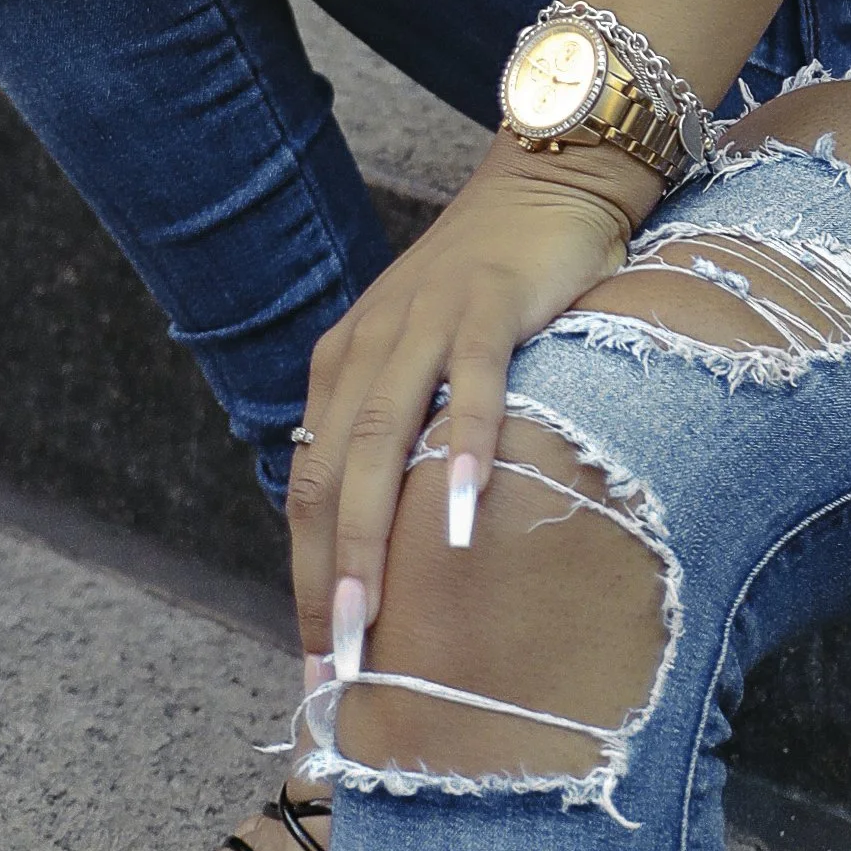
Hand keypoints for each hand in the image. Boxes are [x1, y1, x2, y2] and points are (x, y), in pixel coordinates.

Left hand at [285, 139, 655, 651]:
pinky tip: (461, 512)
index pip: (309, 490)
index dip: (306, 580)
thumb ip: (402, 435)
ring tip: (373, 620)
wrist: (545, 180)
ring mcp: (426, 321)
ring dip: (373, 538)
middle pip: (331, 478)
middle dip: (326, 581)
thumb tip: (390, 546)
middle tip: (339, 670)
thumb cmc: (491, 288)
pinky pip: (471, 384)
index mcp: (342, 367)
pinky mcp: (488, 302)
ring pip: (381, 442)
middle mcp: (368, 345)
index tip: (319, 667)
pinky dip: (463, 448)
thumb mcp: (425, 361)